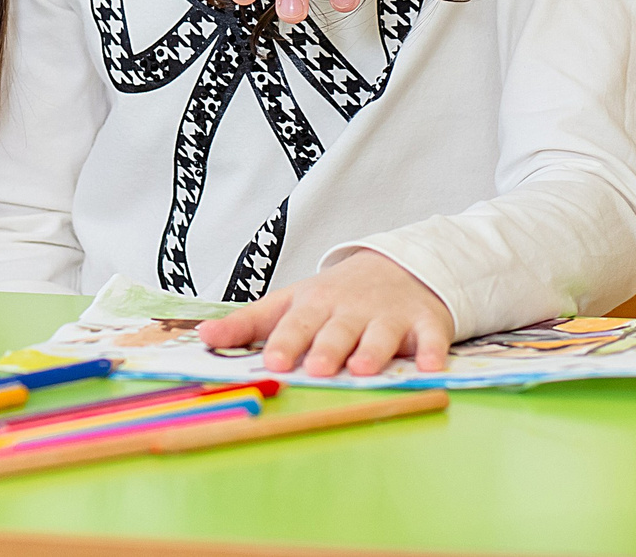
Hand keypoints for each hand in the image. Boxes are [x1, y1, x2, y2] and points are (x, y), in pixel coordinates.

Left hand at [194, 251, 450, 376]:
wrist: (399, 266)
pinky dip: (433, 352)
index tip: (274, 362)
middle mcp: (350, 309)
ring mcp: (389, 315)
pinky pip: (431, 338)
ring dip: (372, 350)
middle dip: (326, 348)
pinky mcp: (425, 322)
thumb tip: (202, 336)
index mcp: (314, 304)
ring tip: (362, 369)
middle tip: (318, 368)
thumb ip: (248, 323)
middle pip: (336, 329)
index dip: (285, 342)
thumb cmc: (335, 295)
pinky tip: (431, 368)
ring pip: (380, 334)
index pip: (295, 323)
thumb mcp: (290, 302)